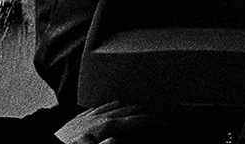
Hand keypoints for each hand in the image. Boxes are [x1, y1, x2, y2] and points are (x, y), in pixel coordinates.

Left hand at [54, 101, 168, 142]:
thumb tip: (121, 139)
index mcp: (107, 125)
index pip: (139, 120)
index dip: (155, 122)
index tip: (165, 124)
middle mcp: (99, 117)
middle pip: (130, 110)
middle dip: (145, 114)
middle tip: (154, 120)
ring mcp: (89, 115)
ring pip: (115, 106)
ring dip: (129, 109)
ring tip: (137, 113)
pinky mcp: (79, 117)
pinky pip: (99, 107)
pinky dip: (110, 108)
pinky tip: (110, 110)